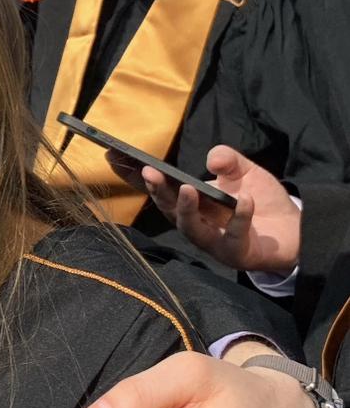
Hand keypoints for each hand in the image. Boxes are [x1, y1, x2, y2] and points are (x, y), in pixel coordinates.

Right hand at [106, 144, 300, 275]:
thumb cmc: (260, 200)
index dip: (133, 174)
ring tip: (187, 188)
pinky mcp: (235, 252)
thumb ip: (228, 159)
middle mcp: (194, 223)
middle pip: (167, 209)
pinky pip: (234, 235)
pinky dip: (240, 217)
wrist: (294, 231)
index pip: (158, 188)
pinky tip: (245, 200)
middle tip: (150, 172)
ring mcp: (213, 241)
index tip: (113, 155)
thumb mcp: (244, 172)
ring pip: (191, 228)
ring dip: (186, 209)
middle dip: (157, 191)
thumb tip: (212, 158)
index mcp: (189, 203)